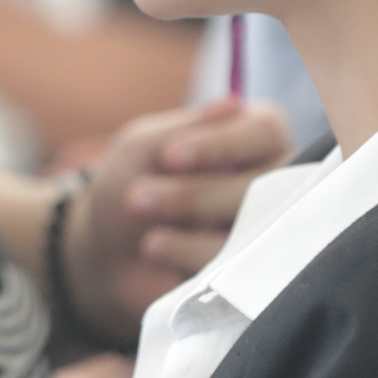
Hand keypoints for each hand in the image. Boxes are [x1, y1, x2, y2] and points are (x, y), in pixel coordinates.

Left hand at [66, 98, 294, 339]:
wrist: (105, 255)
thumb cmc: (129, 185)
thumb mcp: (141, 148)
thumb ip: (184, 127)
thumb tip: (235, 104)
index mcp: (252, 137)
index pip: (267, 130)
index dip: (222, 144)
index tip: (171, 157)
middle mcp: (271, 181)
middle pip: (265, 184)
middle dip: (195, 194)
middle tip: (138, 200)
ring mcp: (266, 230)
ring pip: (255, 233)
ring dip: (192, 236)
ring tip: (147, 241)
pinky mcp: (250, 273)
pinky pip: (239, 272)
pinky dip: (192, 263)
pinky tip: (158, 257)